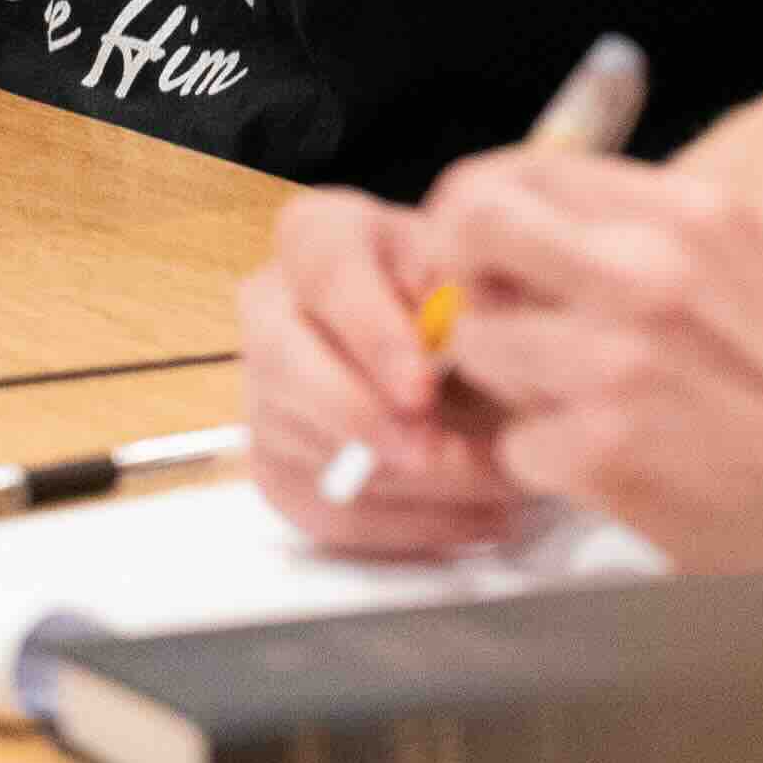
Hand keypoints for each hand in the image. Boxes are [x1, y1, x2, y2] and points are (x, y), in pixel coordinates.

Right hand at [241, 188, 537, 557]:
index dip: (371, 337)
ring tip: (497, 484)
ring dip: (406, 482)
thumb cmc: (464, 295)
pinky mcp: (279, 466)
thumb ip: (466, 288)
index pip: (328, 277)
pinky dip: (407, 526)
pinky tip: (478, 517)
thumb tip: (460, 321)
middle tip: (433, 452)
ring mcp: (265, 393)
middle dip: (363, 418)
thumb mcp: (474, 268)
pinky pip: (329, 512)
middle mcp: (272, 308)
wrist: (453, 344)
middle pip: (287, 366)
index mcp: (318, 237)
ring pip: (310, 448)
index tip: (421, 387)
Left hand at [419, 151, 762, 571]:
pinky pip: (511, 444)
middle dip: (461, 279)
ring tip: (571, 409)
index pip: (520, 170)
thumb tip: (520, 235)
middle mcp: (649, 268)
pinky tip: (603, 467)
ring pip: (475, 345)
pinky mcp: (603, 450)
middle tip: (485, 324)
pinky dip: (544, 464)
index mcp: (688, 211)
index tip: (482, 257)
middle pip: (471, 228)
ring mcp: (620, 361)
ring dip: (506, 386)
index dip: (479, 214)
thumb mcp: (739, 264)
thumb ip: (635, 236)